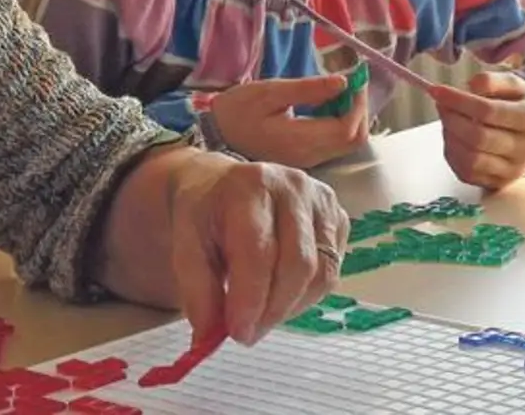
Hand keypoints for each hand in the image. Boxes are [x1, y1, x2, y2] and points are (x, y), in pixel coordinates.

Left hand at [167, 154, 348, 346]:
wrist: (221, 186)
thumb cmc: (204, 214)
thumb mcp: (185, 245)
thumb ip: (197, 291)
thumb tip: (209, 338)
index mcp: (249, 185)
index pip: (259, 251)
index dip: (250, 299)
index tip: (237, 332)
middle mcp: (292, 186)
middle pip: (298, 266)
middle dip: (272, 311)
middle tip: (247, 333)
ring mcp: (322, 200)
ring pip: (321, 275)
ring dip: (289, 307)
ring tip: (260, 314)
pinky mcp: (338, 218)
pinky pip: (332, 273)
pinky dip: (305, 296)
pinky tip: (278, 291)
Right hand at [211, 75, 367, 168]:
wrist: (215, 135)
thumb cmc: (238, 110)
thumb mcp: (269, 92)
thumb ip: (307, 89)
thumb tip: (343, 83)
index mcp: (300, 141)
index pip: (347, 128)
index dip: (358, 103)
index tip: (354, 78)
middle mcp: (310, 156)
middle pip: (354, 139)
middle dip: (359, 109)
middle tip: (351, 83)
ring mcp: (309, 160)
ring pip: (347, 143)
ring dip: (351, 115)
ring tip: (340, 91)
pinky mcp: (306, 157)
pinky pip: (335, 143)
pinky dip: (340, 122)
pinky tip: (328, 104)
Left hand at [431, 72, 524, 189]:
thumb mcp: (517, 85)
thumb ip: (492, 80)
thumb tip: (467, 87)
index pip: (487, 111)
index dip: (457, 100)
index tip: (436, 90)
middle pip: (477, 137)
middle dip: (450, 119)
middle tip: (442, 104)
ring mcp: (513, 170)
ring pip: (470, 160)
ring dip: (450, 138)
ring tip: (449, 121)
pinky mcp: (501, 183)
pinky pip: (467, 174)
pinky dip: (453, 155)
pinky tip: (454, 138)